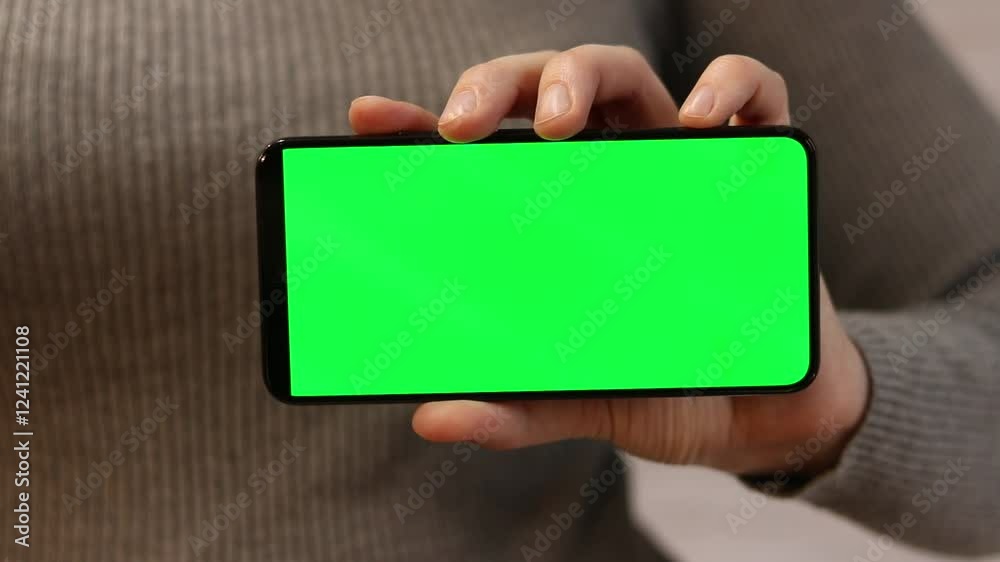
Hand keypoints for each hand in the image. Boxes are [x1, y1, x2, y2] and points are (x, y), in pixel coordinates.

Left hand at [349, 47, 870, 475]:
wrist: (763, 412)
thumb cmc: (665, 386)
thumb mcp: (582, 396)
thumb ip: (514, 406)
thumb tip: (429, 419)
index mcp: (557, 215)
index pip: (483, 151)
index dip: (421, 126)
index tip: (370, 121)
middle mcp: (609, 174)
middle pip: (545, 87)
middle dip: (498, 85)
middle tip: (462, 127)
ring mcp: (677, 165)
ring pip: (625, 73)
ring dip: (581, 76)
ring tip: (557, 126)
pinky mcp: (752, 170)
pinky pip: (754, 96)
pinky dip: (729, 87)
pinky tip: (697, 121)